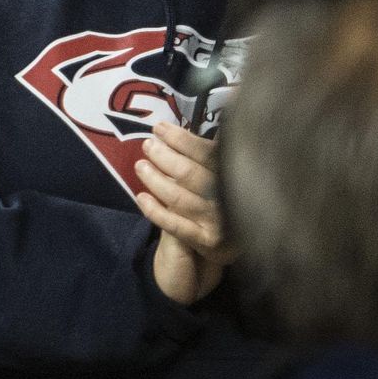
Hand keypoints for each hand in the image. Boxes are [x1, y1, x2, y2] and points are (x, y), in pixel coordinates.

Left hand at [136, 120, 232, 304]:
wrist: (235, 250)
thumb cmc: (225, 205)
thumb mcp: (224, 180)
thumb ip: (211, 159)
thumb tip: (185, 129)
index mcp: (237, 179)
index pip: (208, 154)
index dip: (182, 139)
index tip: (160, 128)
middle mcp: (230, 200)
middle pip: (190, 174)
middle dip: (165, 157)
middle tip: (147, 145)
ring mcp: (218, 222)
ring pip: (179, 198)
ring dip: (155, 180)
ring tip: (140, 166)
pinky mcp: (207, 243)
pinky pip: (174, 225)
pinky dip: (155, 210)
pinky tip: (140, 197)